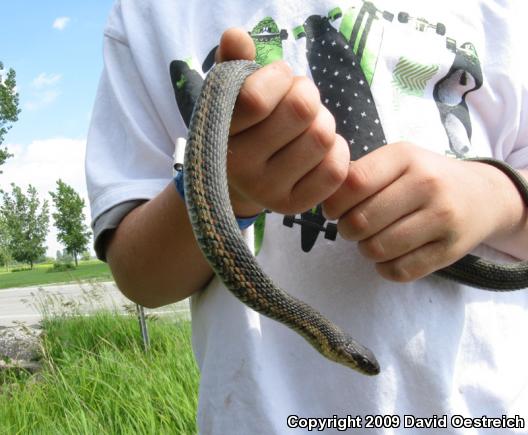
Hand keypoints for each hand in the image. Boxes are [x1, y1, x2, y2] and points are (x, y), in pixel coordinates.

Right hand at [215, 28, 349, 216]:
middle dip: (308, 94)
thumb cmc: (239, 127)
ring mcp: (268, 191)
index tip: (279, 77)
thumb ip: (232, 62)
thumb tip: (236, 35)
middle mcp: (241, 168)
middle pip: (302, 111)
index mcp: (218, 134)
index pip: (256, 98)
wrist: (237, 181)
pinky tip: (321, 149)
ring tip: (308, 125)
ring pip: (322, 137)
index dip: (279, 77)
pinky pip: (336, 169)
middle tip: (300, 100)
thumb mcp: (228, 94)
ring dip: (324, 120)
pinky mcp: (294, 206)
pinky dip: (337, 150)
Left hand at [322, 142, 519, 281]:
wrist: (482, 196)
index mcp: (405, 157)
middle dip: (346, 229)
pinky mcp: (450, 251)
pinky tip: (390, 255)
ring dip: (365, 249)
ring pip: (376, 249)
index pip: (353, 183)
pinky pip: (399, 271)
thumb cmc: (425, 177)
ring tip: (373, 239)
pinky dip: (384, 268)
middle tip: (353, 226)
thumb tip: (321, 198)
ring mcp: (442, 219)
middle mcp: (427, 184)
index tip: (334, 210)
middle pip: (360, 221)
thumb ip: (361, 175)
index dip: (333, 203)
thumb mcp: (397, 161)